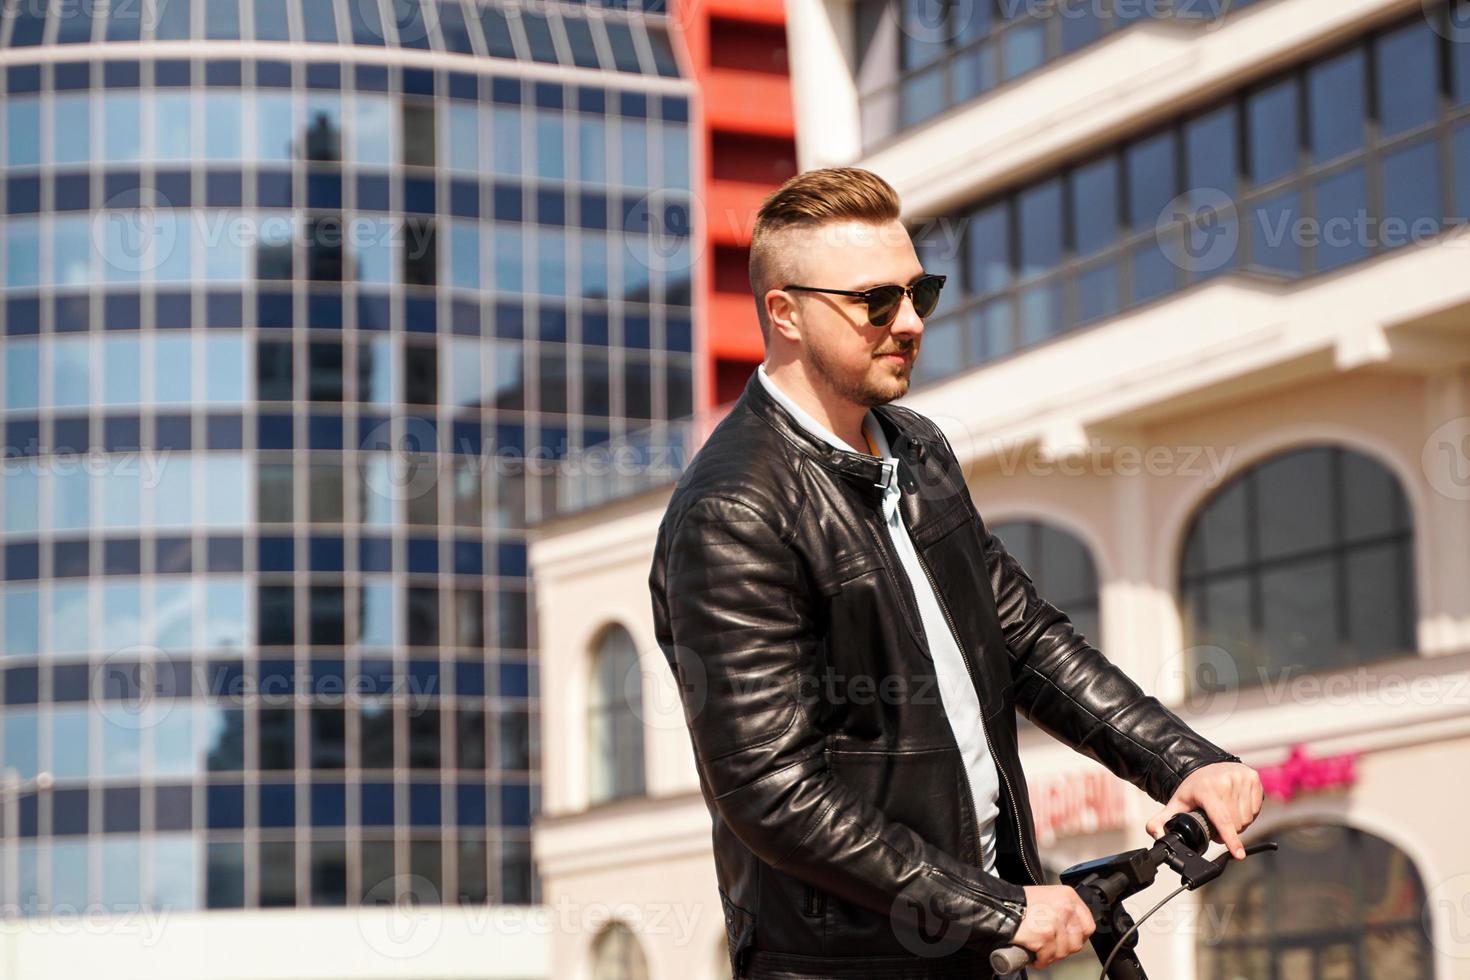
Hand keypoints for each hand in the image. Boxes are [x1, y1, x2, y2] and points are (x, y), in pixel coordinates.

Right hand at [1009, 885, 1094, 967]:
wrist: (1000, 906)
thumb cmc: (1019, 902)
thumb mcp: (1048, 897)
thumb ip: (1062, 910)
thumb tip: (1071, 929)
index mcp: (1068, 896)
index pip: (1088, 924)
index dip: (1079, 937)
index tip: (1070, 941)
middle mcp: (1066, 908)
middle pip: (1077, 941)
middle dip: (1064, 949)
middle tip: (1051, 948)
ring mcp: (1056, 923)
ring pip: (1063, 952)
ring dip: (1051, 956)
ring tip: (1040, 951)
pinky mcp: (1045, 937)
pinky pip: (1048, 957)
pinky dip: (1040, 960)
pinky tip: (1033, 955)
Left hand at [1146, 761, 1262, 859]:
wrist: (1205, 766)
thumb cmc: (1193, 789)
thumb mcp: (1175, 804)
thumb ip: (1160, 822)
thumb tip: (1157, 836)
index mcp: (1206, 789)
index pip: (1222, 819)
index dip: (1231, 839)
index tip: (1238, 855)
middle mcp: (1226, 781)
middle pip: (1236, 823)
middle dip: (1228, 832)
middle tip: (1216, 825)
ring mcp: (1241, 778)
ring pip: (1247, 818)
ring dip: (1238, 824)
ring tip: (1225, 814)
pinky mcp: (1253, 777)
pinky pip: (1256, 809)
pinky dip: (1247, 814)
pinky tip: (1236, 806)